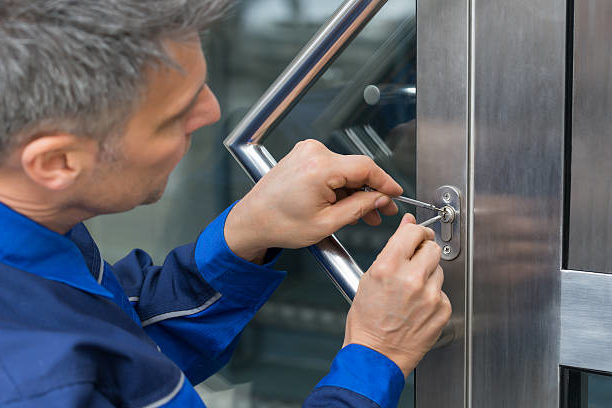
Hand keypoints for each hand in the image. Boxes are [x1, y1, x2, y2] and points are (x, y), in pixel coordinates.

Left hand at [225, 139, 402, 261]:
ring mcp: (307, 152)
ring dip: (356, 191)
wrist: (252, 221)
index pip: (366, 167)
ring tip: (364, 214)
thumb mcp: (326, 223)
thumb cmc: (279, 224)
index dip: (386, 182)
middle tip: (381, 211)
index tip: (396, 194)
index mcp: (319, 168)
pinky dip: (341, 186)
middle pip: (356, 169)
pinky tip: (347, 204)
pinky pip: (332, 169)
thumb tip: (380, 199)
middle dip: (371, 192)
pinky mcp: (303, 156)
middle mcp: (313, 153)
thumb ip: (359, 208)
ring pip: (345, 170)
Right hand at [343, 213, 451, 376]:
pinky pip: (442, 291)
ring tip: (411, 291)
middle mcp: (412, 279)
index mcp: (389, 267)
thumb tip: (408, 225)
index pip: (414, 231)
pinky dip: (433, 295)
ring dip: (428, 274)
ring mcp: (430, 295)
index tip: (416, 235)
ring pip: (438, 269)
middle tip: (414, 262)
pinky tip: (418, 305)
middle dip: (424, 251)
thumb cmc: (367, 322)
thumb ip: (392, 248)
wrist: (376, 356)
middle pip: (432, 247)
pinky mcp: (442, 309)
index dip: (415, 231)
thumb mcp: (370, 278)